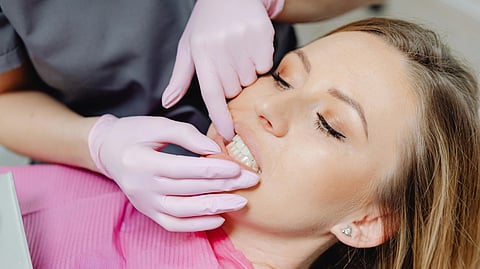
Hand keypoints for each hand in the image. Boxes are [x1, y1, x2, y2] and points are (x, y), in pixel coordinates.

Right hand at [88, 114, 258, 231]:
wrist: (108, 150)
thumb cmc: (134, 133)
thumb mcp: (157, 125)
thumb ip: (186, 134)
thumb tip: (215, 150)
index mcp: (141, 161)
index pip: (183, 168)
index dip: (212, 169)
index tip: (237, 168)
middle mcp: (140, 186)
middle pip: (188, 189)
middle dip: (223, 186)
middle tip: (249, 181)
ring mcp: (143, 202)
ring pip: (183, 211)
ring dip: (214, 207)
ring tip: (240, 202)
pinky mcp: (147, 211)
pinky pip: (173, 224)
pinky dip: (196, 225)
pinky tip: (219, 218)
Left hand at [162, 0, 284, 139]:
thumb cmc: (206, 24)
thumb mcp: (188, 47)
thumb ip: (180, 77)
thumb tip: (168, 102)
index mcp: (201, 52)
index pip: (212, 94)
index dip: (220, 117)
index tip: (228, 134)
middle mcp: (222, 48)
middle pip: (233, 90)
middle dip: (231, 85)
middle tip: (227, 64)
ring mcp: (243, 41)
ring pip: (250, 80)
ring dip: (245, 74)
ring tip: (238, 53)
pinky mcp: (262, 36)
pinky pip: (265, 67)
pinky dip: (260, 63)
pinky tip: (250, 48)